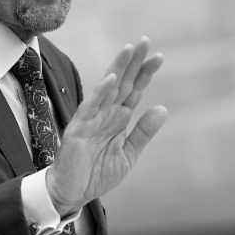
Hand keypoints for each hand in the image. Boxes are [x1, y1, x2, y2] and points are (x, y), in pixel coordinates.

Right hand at [45, 36, 167, 215]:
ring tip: (129, 49)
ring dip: (117, 68)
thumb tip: (162, 108)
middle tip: (145, 41)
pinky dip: (100, 93)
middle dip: (134, 62)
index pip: (134, 90)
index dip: (145, 73)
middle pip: (122, 82)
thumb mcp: (128, 154)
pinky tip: (111, 79)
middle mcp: (106, 113)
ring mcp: (92, 119)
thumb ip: (143, 132)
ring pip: (107, 88)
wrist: (72, 193)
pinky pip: (90, 107)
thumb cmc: (96, 174)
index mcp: (118, 118)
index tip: (159, 56)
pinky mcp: (79, 129)